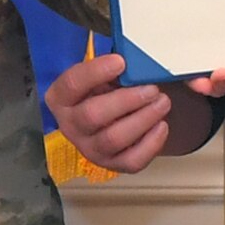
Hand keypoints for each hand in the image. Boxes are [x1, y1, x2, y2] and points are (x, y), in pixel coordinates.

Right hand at [44, 53, 171, 172]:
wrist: (108, 117)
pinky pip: (131, 160)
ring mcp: (90, 149)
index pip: (72, 84)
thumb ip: (113, 67)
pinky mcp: (112, 164)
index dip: (96, 71)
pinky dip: (151, 144)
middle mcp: (71, 126)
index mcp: (62, 98)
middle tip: (151, 88)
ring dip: (142, 119)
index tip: (120, 61)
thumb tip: (137, 60)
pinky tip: (161, 125)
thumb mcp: (101, 74)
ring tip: (162, 102)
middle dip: (126, 100)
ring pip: (113, 139)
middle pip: (93, 115)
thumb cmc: (104, 90)